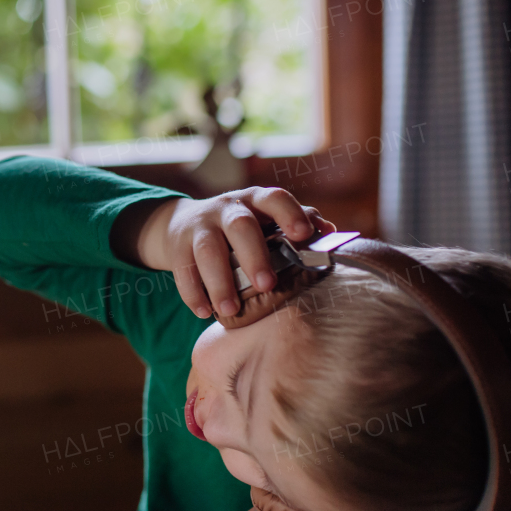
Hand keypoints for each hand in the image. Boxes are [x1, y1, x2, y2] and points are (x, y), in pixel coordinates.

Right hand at [135, 188, 336, 318]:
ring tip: (230, 309)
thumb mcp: (264, 220)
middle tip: (268, 284)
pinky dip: (192, 292)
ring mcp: (200, 227)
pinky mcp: (178, 247)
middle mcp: (226, 209)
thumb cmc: (239, 229)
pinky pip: (182, 270)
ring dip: (219, 281)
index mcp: (255, 201)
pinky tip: (203, 311)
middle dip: (254, 255)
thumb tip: (331, 234)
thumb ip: (295, 223)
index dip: (289, 213)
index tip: (303, 234)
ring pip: (208, 249)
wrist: (181, 225)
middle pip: (240, 226)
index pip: (274, 198)